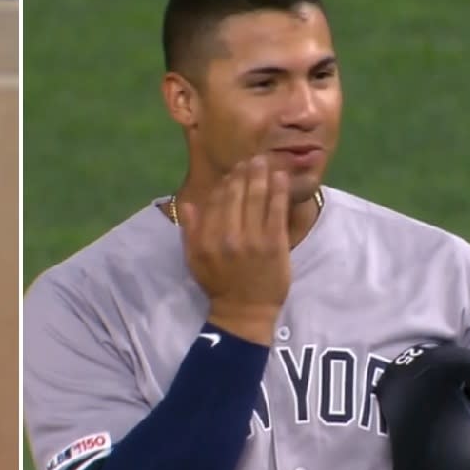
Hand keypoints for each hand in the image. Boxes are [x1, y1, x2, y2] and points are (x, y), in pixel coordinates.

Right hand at [178, 154, 290, 344]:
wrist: (244, 311)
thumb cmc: (219, 285)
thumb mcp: (194, 260)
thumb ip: (190, 232)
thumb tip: (187, 204)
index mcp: (207, 238)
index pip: (215, 201)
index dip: (225, 183)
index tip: (233, 171)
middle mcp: (227, 236)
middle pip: (236, 195)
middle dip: (244, 173)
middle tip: (252, 159)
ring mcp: (252, 239)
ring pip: (256, 198)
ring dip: (261, 176)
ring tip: (265, 161)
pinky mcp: (274, 244)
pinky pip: (276, 211)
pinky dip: (279, 191)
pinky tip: (281, 177)